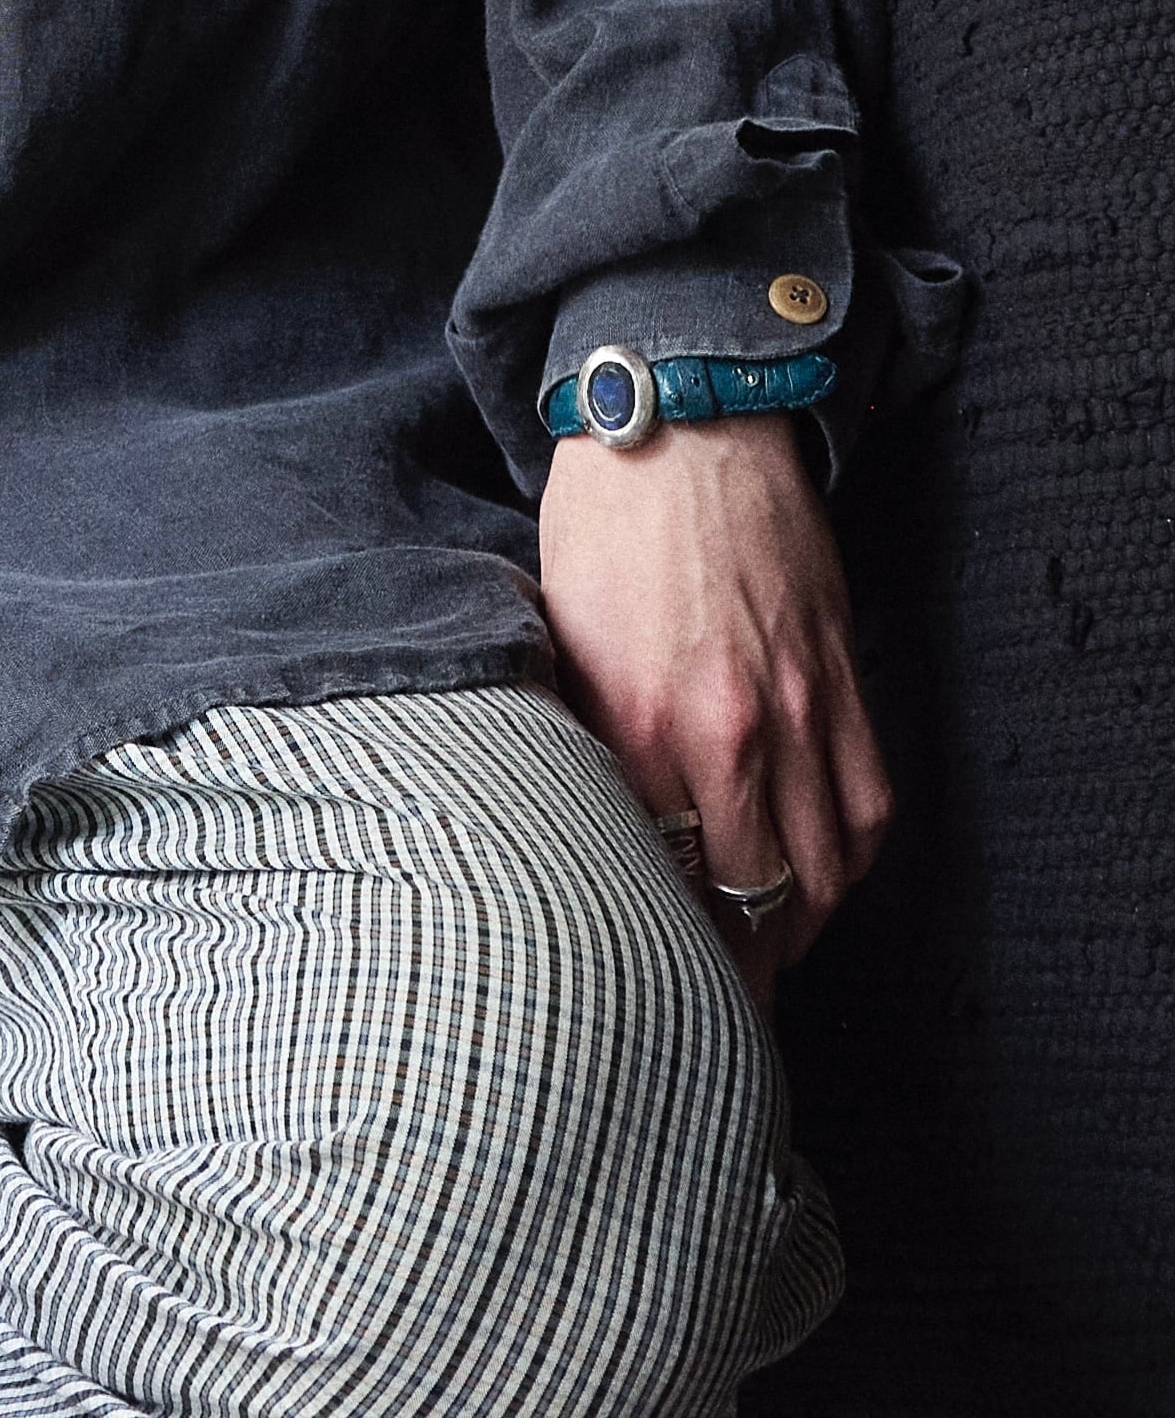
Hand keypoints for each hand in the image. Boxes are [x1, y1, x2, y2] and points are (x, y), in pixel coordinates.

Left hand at [537, 411, 889, 1005]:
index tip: (653, 976)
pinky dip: (850, 857)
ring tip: (771, 949)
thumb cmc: (601, 524)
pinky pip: (868, 802)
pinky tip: (823, 876)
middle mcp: (729, 730)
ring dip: (801, 921)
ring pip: (825, 865)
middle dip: (739, 961)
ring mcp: (800, 707)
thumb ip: (580, 733)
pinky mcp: (843, 679)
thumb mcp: (556, 636)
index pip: (661, 876)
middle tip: (720, 999)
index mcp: (637, 722)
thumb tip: (578, 815)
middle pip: (753, 895)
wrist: (679, 425)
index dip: (662, 937)